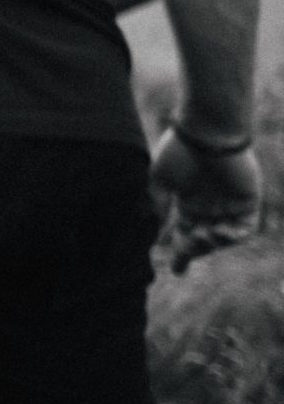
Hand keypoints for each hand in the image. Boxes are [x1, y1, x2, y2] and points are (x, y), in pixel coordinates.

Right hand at [149, 124, 262, 273]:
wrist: (206, 132)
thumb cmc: (179, 151)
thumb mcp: (160, 179)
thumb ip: (158, 203)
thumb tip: (155, 228)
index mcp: (188, 201)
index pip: (184, 232)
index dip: (181, 253)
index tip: (176, 272)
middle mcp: (210, 205)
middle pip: (203, 239)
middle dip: (194, 250)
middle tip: (184, 252)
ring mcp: (230, 204)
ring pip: (224, 237)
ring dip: (212, 243)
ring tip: (201, 236)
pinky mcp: (248, 201)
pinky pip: (245, 228)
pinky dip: (232, 235)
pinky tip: (218, 231)